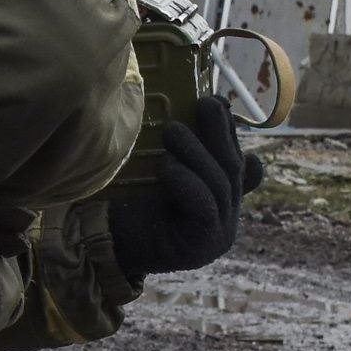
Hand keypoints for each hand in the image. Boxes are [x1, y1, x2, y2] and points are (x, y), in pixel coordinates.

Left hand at [106, 93, 262, 278]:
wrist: (108, 246)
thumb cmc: (131, 204)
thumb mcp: (161, 170)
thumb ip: (180, 148)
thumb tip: (191, 105)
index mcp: (223, 200)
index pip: (241, 163)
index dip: (234, 133)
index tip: (220, 103)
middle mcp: (227, 217)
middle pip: (232, 168)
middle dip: (220, 132)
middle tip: (205, 103)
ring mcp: (220, 233)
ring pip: (219, 183)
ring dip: (196, 152)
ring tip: (172, 131)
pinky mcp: (203, 244)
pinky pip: (204, 205)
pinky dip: (185, 181)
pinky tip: (167, 167)